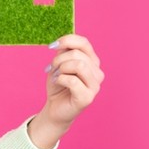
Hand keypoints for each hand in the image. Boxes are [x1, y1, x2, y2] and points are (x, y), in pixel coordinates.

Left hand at [29, 34, 103, 148]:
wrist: (54, 108)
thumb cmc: (59, 85)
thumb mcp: (60, 63)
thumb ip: (64, 51)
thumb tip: (62, 43)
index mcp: (92, 62)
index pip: (84, 43)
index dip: (67, 40)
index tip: (51, 46)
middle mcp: (97, 73)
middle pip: (78, 54)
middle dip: (59, 59)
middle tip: (52, 68)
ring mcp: (95, 86)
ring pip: (79, 65)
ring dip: (61, 69)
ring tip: (56, 75)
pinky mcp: (88, 98)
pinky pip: (73, 81)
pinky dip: (60, 79)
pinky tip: (57, 83)